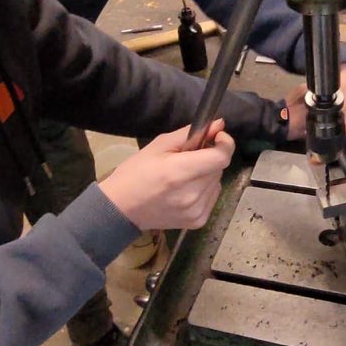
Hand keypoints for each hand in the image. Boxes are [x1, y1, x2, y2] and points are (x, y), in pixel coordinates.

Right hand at [100, 120, 233, 229]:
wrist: (121, 209)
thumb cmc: (135, 173)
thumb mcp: (158, 146)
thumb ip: (190, 134)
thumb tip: (219, 125)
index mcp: (179, 172)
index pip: (221, 157)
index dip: (225, 144)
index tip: (216, 137)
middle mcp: (192, 194)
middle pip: (218, 168)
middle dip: (209, 158)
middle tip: (189, 158)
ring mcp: (196, 210)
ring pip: (217, 182)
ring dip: (207, 174)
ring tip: (184, 176)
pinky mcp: (197, 221)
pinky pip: (212, 196)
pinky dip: (204, 190)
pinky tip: (186, 190)